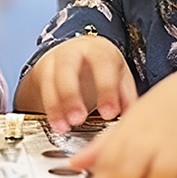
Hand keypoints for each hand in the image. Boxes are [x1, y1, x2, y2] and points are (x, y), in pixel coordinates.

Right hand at [18, 36, 136, 133]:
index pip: (102, 63)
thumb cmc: (103, 69)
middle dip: (71, 94)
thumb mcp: (119, 76)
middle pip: (67, 66)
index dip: (105, 88)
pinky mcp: (43, 73)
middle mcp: (74, 51)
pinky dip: (50, 110)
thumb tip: (134, 116)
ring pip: (51, 79)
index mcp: (99, 50)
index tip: (109, 113)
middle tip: (78, 119)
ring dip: (56, 106)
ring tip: (64, 127)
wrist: (77, 55)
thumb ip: (126, 95)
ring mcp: (55, 61)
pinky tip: (57, 124)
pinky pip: (43, 91)